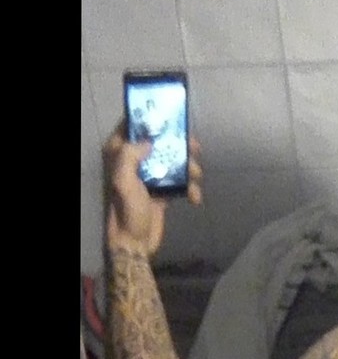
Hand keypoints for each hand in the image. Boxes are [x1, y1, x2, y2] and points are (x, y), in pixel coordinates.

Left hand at [103, 125, 202, 255]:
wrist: (136, 242)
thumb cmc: (126, 210)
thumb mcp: (122, 181)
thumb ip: (130, 155)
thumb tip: (149, 142)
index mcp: (120, 155)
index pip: (131, 126)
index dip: (148, 118)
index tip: (167, 116)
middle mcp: (135, 161)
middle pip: (160, 142)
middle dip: (179, 144)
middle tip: (194, 147)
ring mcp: (151, 176)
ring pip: (175, 161)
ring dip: (190, 168)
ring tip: (196, 177)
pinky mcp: (164, 190)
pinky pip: (181, 182)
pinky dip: (191, 188)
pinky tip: (195, 198)